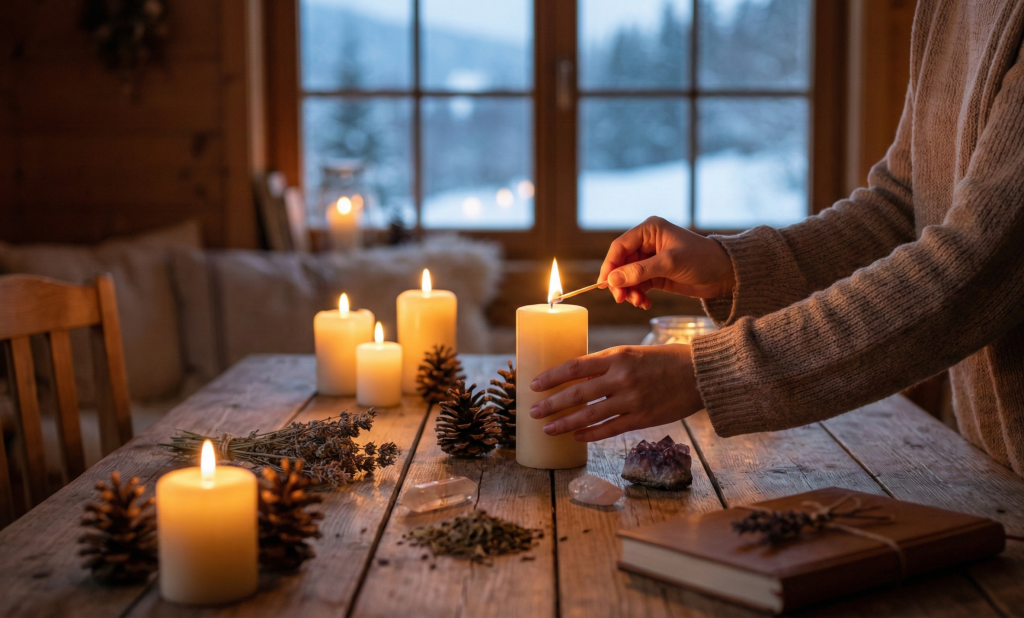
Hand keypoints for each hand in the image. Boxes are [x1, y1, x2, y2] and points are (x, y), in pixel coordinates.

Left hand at [528, 344, 703, 441]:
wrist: (700, 373)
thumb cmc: (664, 360)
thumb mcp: (632, 353)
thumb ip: (606, 364)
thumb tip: (578, 377)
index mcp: (617, 356)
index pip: (574, 366)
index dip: (551, 377)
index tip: (534, 385)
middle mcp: (621, 377)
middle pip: (577, 393)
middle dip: (551, 404)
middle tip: (532, 411)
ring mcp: (631, 400)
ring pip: (589, 415)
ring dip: (565, 423)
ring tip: (548, 429)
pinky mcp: (642, 418)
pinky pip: (610, 429)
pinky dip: (590, 434)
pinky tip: (576, 437)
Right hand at [599, 216, 735, 308]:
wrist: (725, 273)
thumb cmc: (701, 259)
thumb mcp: (669, 263)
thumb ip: (640, 271)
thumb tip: (612, 280)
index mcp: (649, 230)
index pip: (620, 247)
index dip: (610, 265)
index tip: (605, 284)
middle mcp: (647, 243)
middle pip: (621, 263)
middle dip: (620, 282)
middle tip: (621, 299)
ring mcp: (651, 260)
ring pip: (628, 277)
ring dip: (630, 291)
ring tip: (637, 302)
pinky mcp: (656, 275)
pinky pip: (639, 285)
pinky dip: (639, 296)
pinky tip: (644, 303)